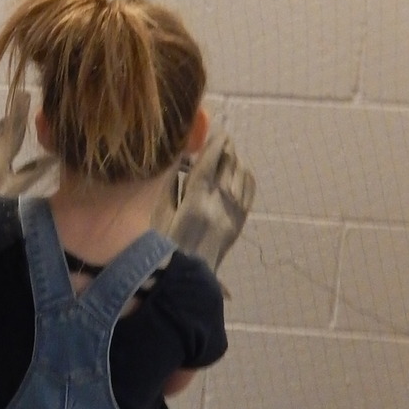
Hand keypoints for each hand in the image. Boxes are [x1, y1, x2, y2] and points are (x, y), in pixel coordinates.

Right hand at [151, 129, 255, 274]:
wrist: (189, 277)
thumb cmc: (166, 247)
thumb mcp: (160, 216)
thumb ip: (169, 188)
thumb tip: (177, 163)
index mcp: (196, 201)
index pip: (209, 164)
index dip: (214, 145)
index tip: (217, 131)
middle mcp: (219, 203)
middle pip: (228, 166)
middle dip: (226, 148)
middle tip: (221, 137)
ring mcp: (233, 212)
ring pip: (241, 176)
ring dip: (236, 160)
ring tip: (228, 151)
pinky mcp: (240, 221)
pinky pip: (249, 191)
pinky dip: (246, 175)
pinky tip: (240, 169)